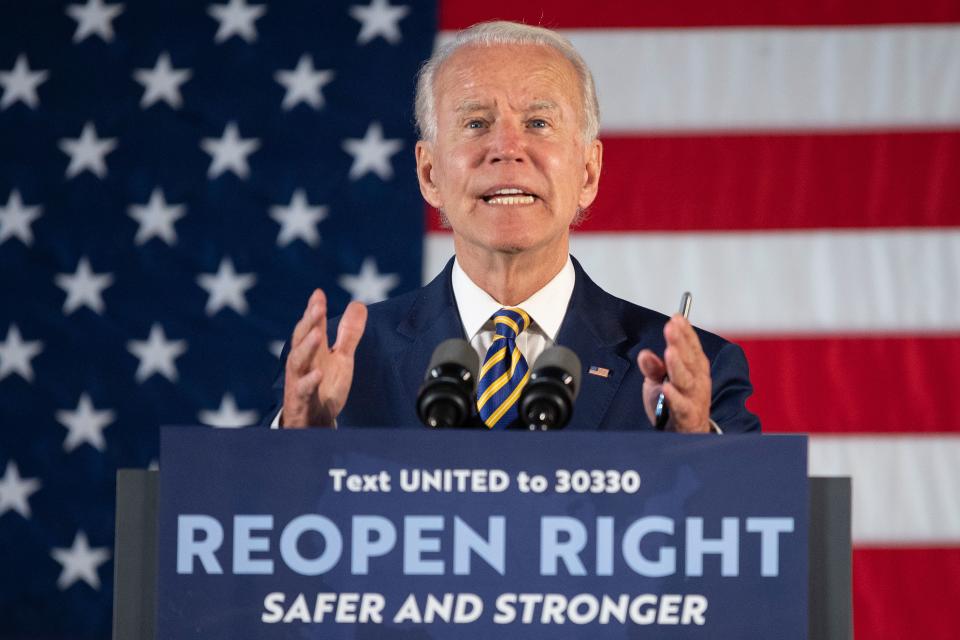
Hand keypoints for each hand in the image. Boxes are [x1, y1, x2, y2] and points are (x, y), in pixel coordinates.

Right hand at [281, 289, 367, 427]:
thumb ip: (349, 333)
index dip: (314, 310)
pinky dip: (309, 381)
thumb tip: (357, 304)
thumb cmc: (325, 386)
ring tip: (317, 334)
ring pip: (298, 361)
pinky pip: (303, 390)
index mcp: (313, 351)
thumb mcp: (342, 357)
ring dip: (306, 347)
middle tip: (317, 306)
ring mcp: (300, 381)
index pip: (312, 326)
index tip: (318, 294)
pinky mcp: (302, 400)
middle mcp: (303, 363)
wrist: (314, 422)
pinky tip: (317, 373)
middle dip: (310, 322)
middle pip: (302, 339)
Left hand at [637, 314, 711, 432]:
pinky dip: (674, 396)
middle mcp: (697, 380)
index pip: (691, 346)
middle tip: (671, 327)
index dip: (685, 332)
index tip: (676, 317)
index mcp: (694, 367)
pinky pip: (681, 405)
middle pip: (688, 359)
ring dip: (677, 365)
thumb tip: (644, 353)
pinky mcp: (687, 415)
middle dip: (680, 342)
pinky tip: (665, 386)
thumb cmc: (673, 402)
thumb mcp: (659, 380)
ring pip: (686, 379)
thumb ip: (653, 367)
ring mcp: (694, 397)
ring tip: (670, 351)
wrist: (684, 433)